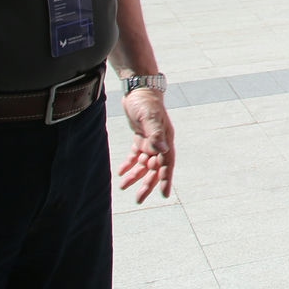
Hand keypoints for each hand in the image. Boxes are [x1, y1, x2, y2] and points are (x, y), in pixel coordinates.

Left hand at [118, 87, 174, 203]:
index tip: (164, 195)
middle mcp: (160, 142)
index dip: (166, 179)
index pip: (166, 163)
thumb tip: (163, 151)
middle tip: (138, 199)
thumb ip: (156, 134)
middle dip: (147, 184)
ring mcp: (150, 140)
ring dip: (135, 176)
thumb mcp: (150, 117)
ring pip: (143, 164)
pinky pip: (135, 155)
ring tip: (123, 186)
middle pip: (154, 167)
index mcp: (165, 139)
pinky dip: (129, 164)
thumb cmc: (146, 102)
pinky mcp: (140, 137)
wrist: (139, 89)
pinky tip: (121, 172)